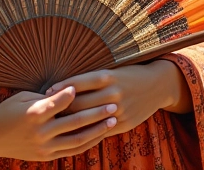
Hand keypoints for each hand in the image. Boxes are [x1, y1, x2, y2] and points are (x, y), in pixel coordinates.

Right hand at [0, 86, 116, 160]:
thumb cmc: (8, 111)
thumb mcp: (24, 97)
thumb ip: (47, 97)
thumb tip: (70, 89)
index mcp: (34, 114)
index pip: (60, 102)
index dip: (74, 93)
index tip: (91, 85)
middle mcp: (41, 133)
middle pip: (75, 123)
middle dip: (96, 113)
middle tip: (114, 104)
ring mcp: (44, 147)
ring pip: (77, 140)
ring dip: (97, 130)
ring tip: (112, 120)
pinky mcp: (46, 156)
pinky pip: (72, 151)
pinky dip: (87, 143)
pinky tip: (99, 135)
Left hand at [47, 60, 189, 136]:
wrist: (157, 85)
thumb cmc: (129, 75)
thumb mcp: (113, 71)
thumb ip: (92, 79)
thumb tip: (66, 86)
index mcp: (107, 76)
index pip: (78, 83)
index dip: (61, 88)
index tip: (47, 91)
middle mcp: (112, 92)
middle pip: (80, 103)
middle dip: (62, 107)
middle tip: (46, 109)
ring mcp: (119, 110)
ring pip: (89, 118)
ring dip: (72, 121)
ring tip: (56, 122)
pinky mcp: (125, 123)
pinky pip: (101, 130)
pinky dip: (88, 131)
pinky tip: (76, 132)